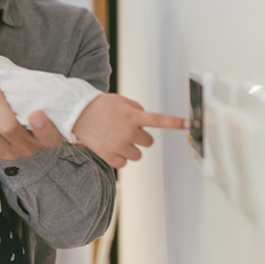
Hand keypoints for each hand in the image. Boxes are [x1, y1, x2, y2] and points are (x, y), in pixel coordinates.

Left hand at [0, 83, 63, 160]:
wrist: (15, 127)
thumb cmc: (27, 109)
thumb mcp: (35, 103)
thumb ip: (29, 96)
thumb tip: (11, 77)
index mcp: (46, 136)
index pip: (49, 136)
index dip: (43, 127)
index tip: (36, 113)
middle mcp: (28, 148)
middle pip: (9, 128)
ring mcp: (8, 153)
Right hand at [71, 93, 188, 167]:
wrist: (76, 113)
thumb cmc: (98, 106)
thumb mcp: (120, 101)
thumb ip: (136, 109)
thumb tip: (144, 121)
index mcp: (133, 116)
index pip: (159, 120)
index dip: (175, 123)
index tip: (188, 124)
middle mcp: (128, 131)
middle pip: (148, 142)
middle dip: (139, 137)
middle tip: (125, 130)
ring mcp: (119, 144)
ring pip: (137, 155)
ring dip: (129, 148)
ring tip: (115, 138)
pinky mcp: (109, 155)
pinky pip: (123, 163)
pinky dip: (118, 157)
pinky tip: (109, 146)